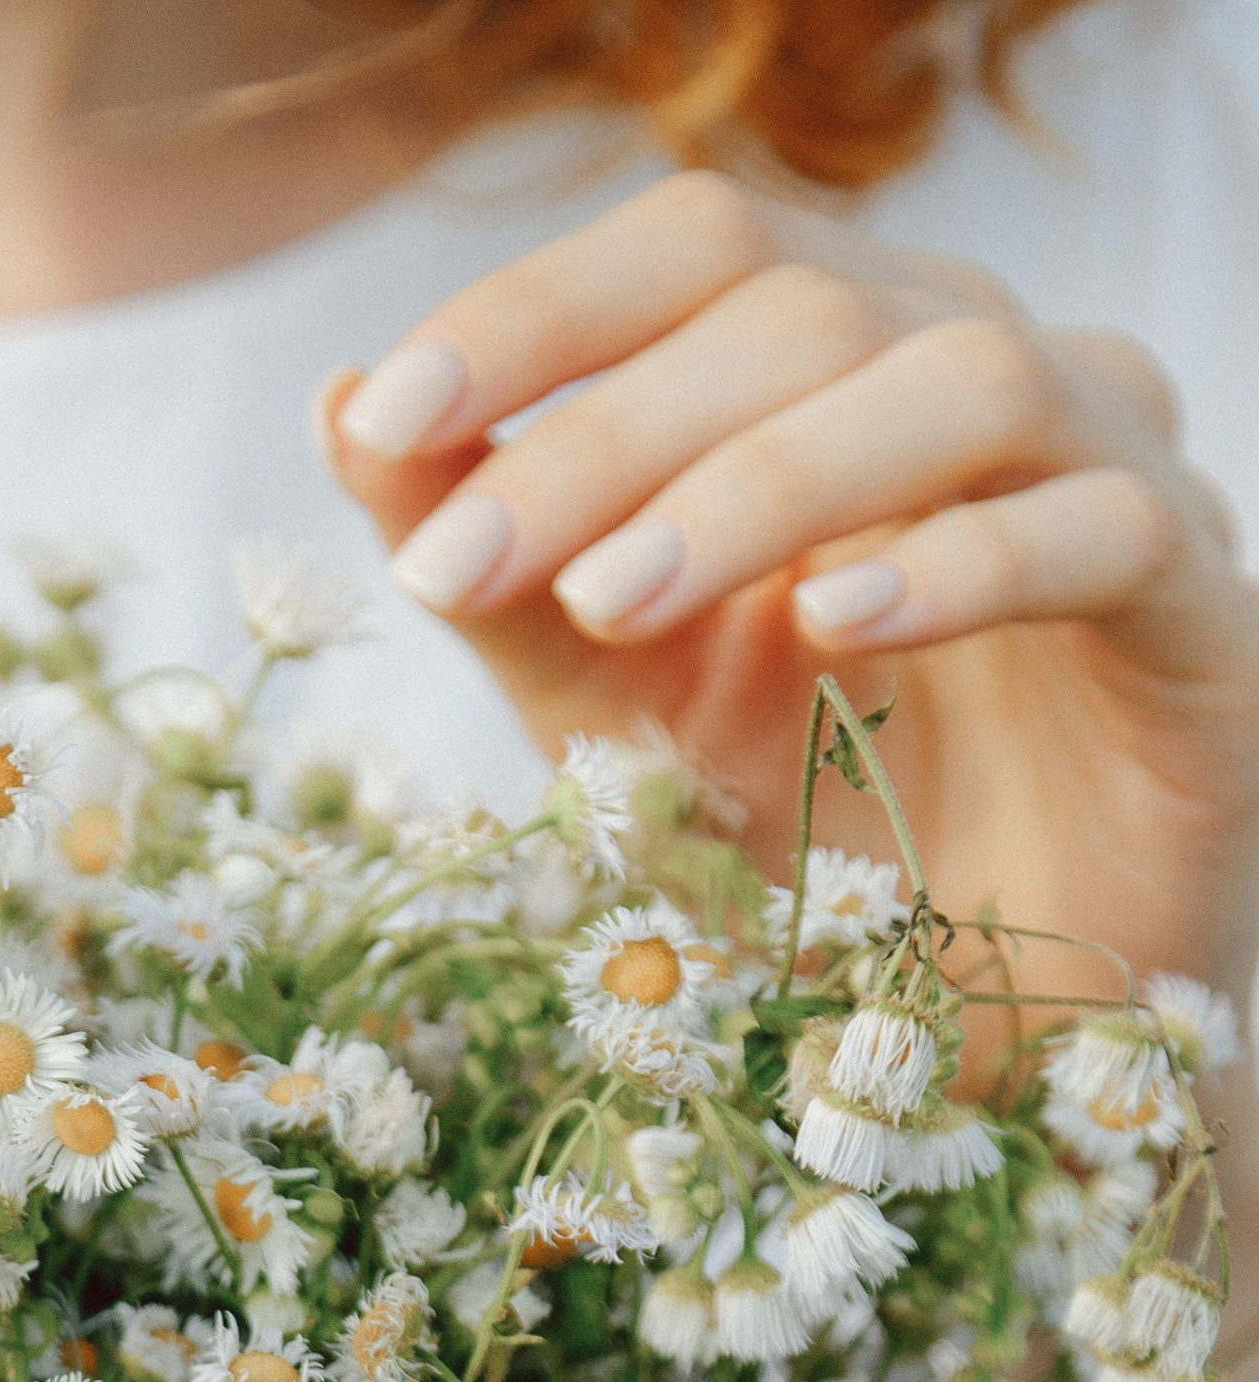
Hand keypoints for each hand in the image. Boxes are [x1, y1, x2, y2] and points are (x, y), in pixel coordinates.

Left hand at [321, 169, 1258, 990]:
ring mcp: (1103, 472)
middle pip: (801, 303)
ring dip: (759, 486)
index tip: (391, 422)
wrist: (971, 999)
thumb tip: (342, 401)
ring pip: (959, 379)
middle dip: (604, 435)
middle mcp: (970, 374)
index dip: (538, 313)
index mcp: (832, 364)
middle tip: (463, 568)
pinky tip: (828, 628)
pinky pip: (1098, 527)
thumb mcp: (602, 696)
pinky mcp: (1197, 607)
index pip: (694, 249)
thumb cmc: (789, 815)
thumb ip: (491, 561)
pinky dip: (956, 563)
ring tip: (612, 602)